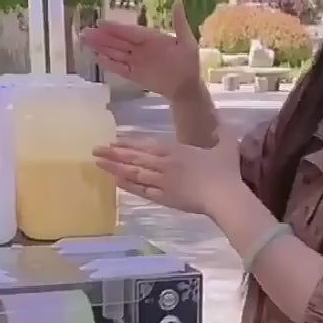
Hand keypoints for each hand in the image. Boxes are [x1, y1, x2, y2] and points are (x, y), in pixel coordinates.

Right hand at [80, 0, 200, 100]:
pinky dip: (110, 65)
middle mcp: (140, 48)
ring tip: (85, 42)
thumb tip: (178, 0)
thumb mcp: (187, 42)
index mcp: (151, 38)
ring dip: (101, 49)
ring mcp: (137, 62)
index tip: (100, 23)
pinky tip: (98, 59)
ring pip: (116, 54)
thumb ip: (179, 23)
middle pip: (118, 42)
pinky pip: (120, 69)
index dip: (115, 28)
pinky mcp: (135, 75)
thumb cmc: (189, 64)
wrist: (187, 87)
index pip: (129, 32)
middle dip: (101, 38)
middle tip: (84, 32)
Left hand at [93, 128, 245, 216]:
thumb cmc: (226, 171)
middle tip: (96, 150)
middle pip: (135, 158)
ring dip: (115, 168)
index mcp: (177, 150)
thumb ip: (222, 132)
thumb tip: (221, 123)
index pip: (147, 145)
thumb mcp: (226, 146)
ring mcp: (163, 182)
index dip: (129, 144)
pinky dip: (129, 186)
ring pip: (134, 173)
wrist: (224, 197)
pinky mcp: (165, 198)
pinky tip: (116, 182)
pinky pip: (142, 191)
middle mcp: (164, 164)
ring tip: (98, 164)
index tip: (114, 141)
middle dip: (114, 154)